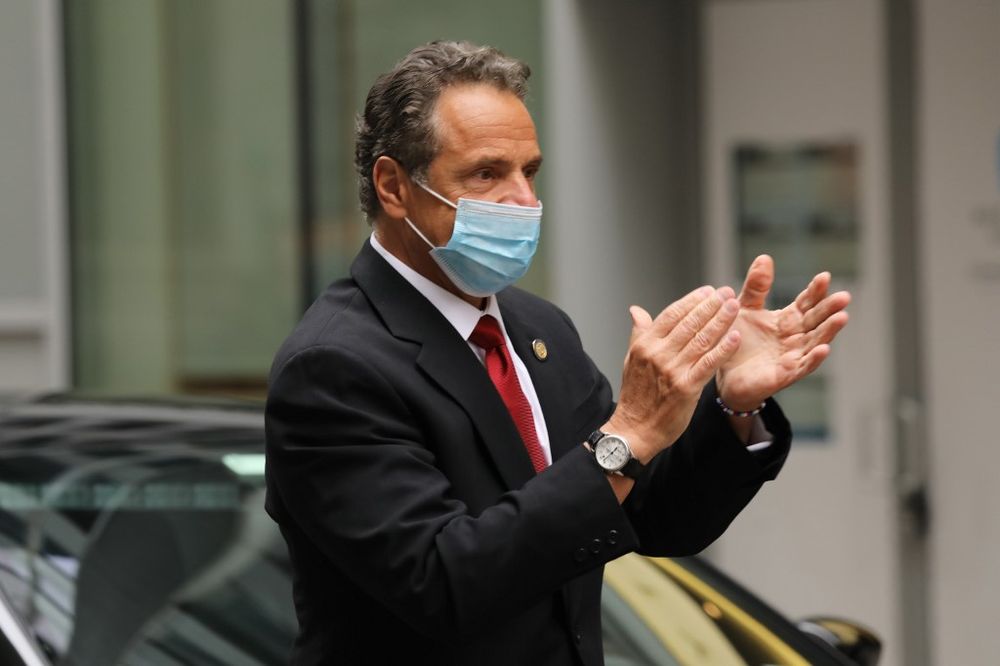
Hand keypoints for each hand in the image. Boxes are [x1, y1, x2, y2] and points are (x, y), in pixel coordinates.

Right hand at [607, 285, 742, 462]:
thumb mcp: (631, 359)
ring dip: (721, 321)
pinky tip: (735, 337)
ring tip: (734, 307)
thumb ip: (639, 333)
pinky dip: (723, 349)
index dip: (692, 301)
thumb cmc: (636, 395)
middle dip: (711, 305)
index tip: (708, 291)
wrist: (635, 429)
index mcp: (645, 344)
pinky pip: (708, 363)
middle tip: (727, 293)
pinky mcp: (686, 387)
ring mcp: (673, 370)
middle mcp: (658, 354)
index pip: (672, 314)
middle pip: (689, 323)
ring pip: (702, 339)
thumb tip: (636, 310)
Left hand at [716, 255, 850, 411]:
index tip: (825, 276)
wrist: (721, 371)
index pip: (806, 303)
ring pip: (815, 342)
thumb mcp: (744, 308)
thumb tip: (765, 257)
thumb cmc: (736, 340)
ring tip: (842, 317)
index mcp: (787, 320)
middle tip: (844, 296)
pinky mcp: (784, 375)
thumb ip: (756, 287)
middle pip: (816, 321)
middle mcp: (795, 337)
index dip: (816, 291)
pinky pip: (802, 366)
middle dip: (830, 309)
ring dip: (829, 331)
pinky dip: (813, 358)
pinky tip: (824, 349)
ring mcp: (792, 356)